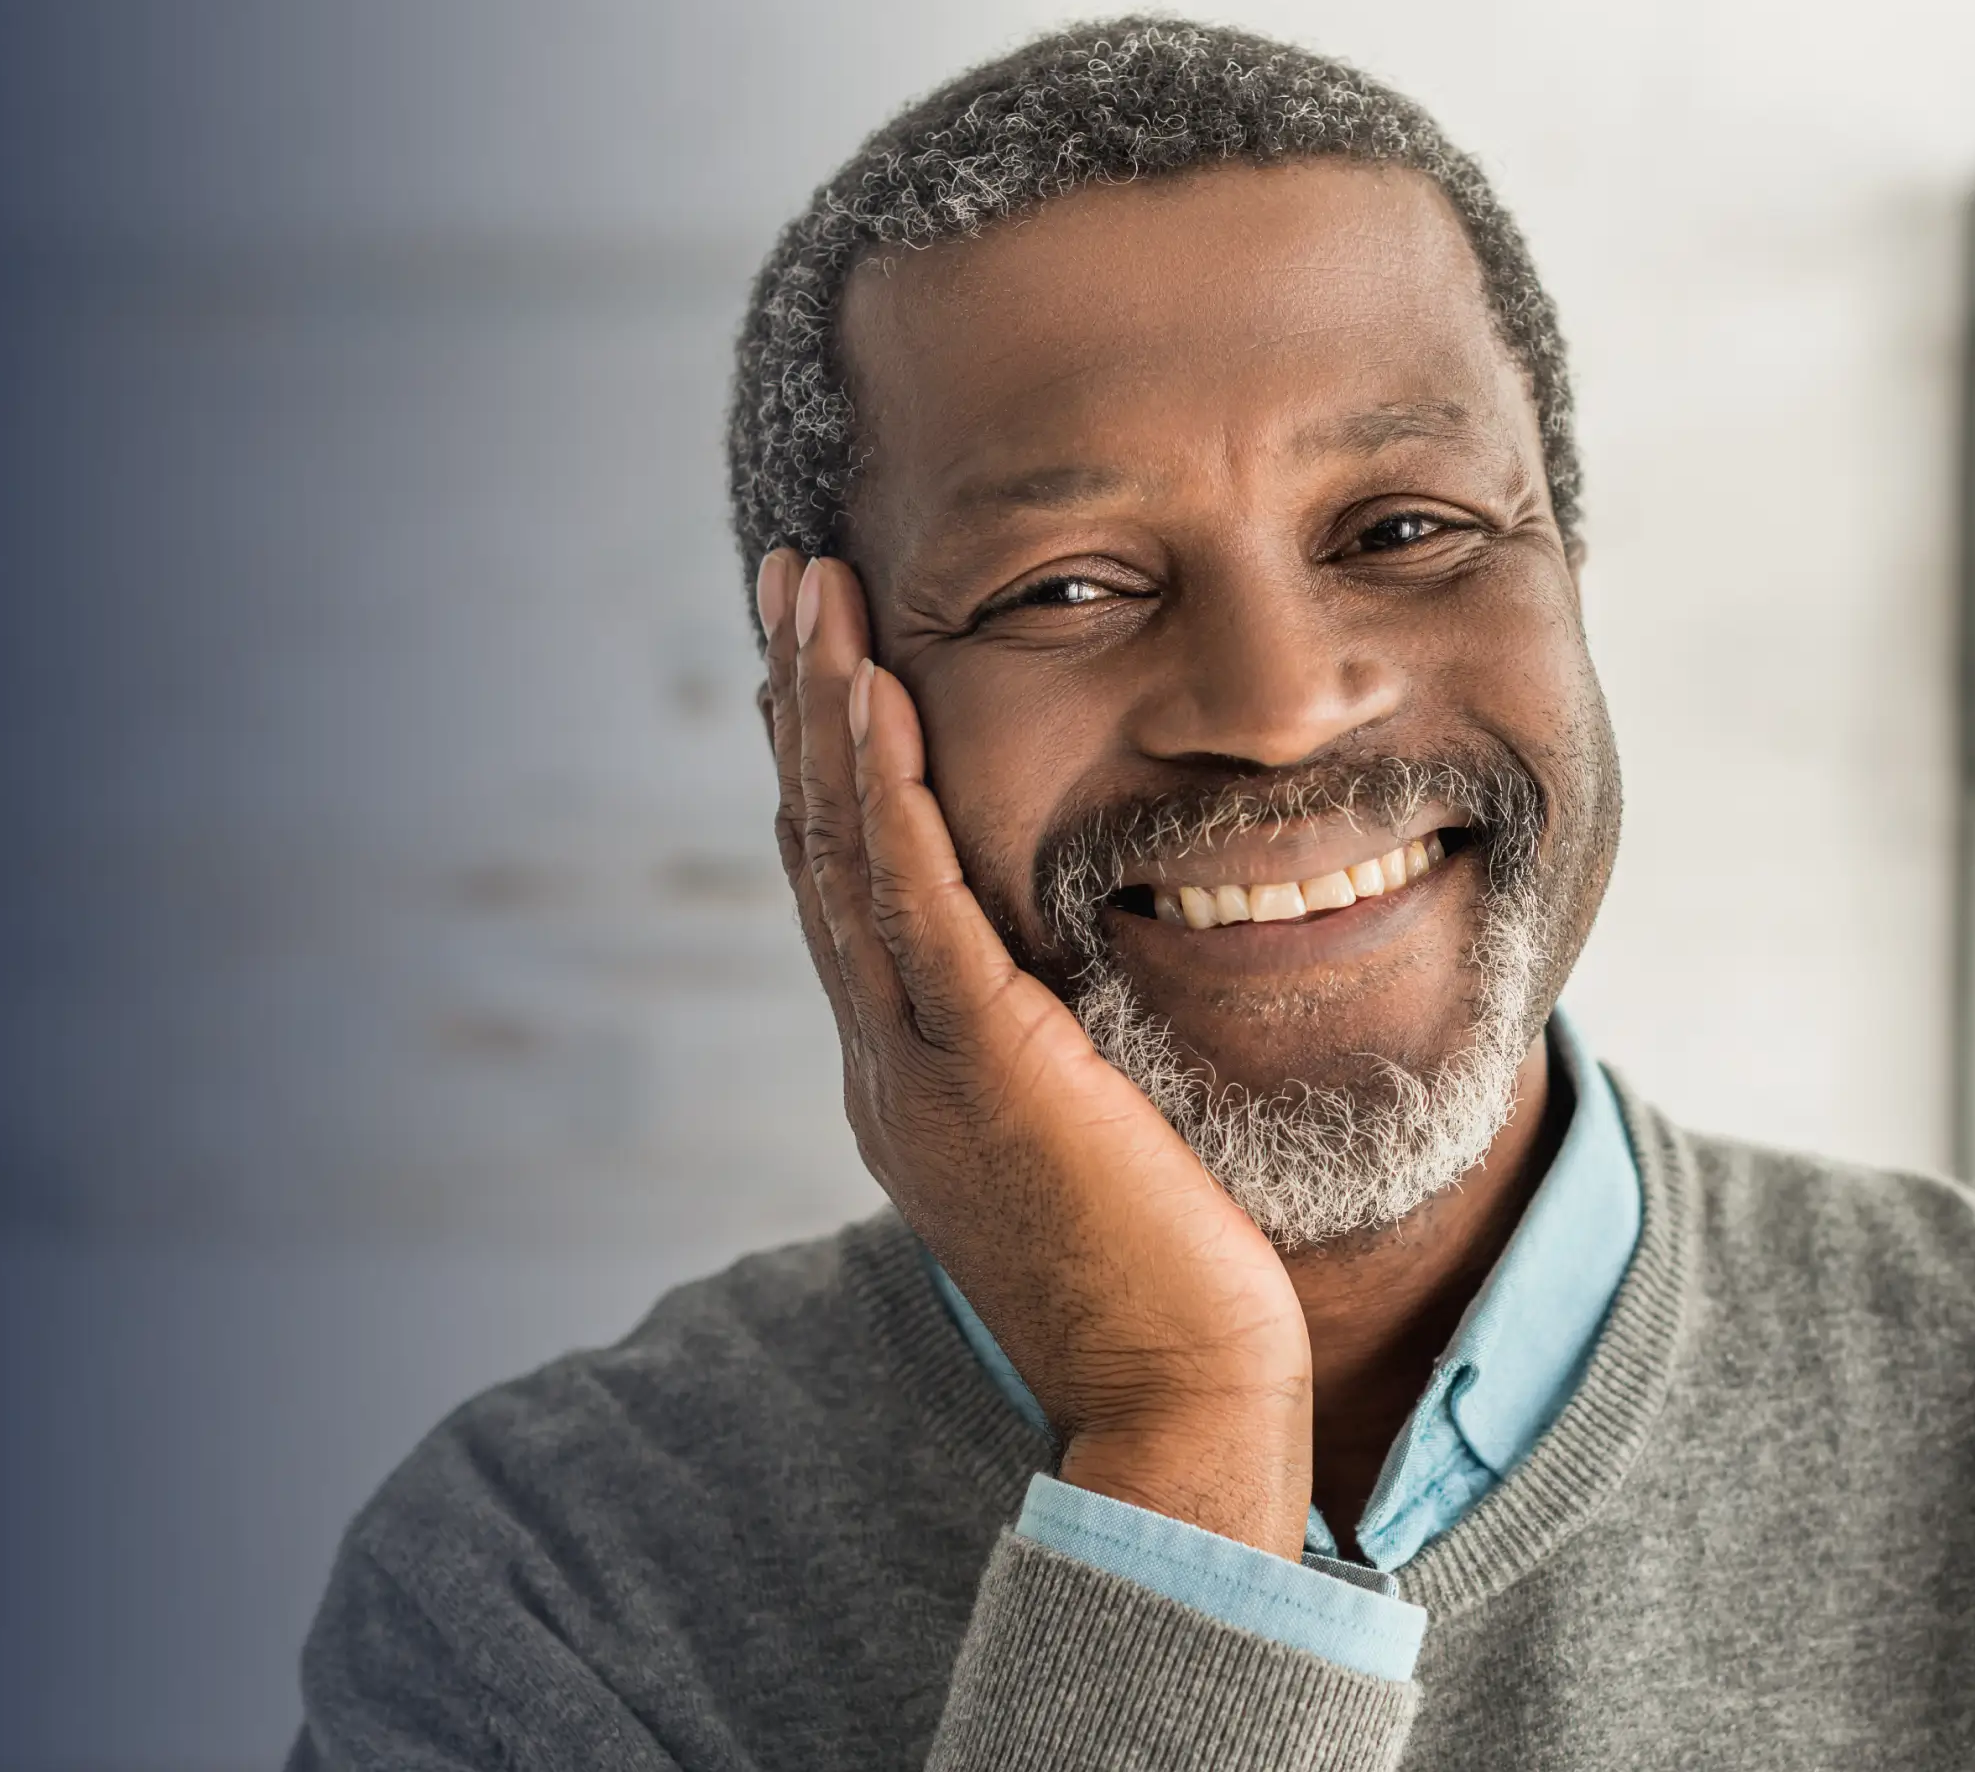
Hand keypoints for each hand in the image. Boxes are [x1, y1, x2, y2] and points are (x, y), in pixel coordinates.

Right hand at [759, 551, 1315, 1555]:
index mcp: (912, 1075)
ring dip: (824, 704)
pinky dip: (885, 787)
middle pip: (819, 844)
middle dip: (802, 701)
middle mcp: (887, 1058)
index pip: (851, 887)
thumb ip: (1068, 1059)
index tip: (827, 655)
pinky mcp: (977, 1060)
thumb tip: (1088, 1000)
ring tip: (814, 584)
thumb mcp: (1098, 1140)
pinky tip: (875, 689)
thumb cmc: (1176, 1290)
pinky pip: (914, 896)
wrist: (1182, 1400)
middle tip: (792, 575)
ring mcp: (917, 1059)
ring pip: (844, 850)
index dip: (827, 763)